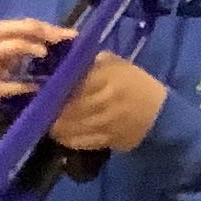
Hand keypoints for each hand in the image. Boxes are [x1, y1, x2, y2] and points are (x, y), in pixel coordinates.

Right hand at [0, 17, 67, 157]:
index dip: (45, 27)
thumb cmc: (11, 106)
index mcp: (6, 53)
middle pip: (1, 29)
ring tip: (43, 52)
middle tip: (55, 38)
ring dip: (18, 46)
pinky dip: (14, 85)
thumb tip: (79, 60)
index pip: (21, 28)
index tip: (70, 35)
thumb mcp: (32, 82)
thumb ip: (46, 69)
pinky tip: (33, 88)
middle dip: (29, 28)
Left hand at [41, 52, 170, 154]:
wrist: (161, 114)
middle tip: (39, 104)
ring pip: (70, 127)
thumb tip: (64, 59)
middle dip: (49, 107)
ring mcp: (106, 124)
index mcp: (107, 78)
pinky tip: (61, 133)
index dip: (52, 86)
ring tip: (46, 119)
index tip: (41, 85)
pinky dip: (67, 138)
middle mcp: (104, 102)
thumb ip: (92, 62)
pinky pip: (80, 141)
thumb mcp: (118, 64)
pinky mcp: (107, 140)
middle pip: (66, 107)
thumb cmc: (138, 84)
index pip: (71, 82)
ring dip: (54, 124)